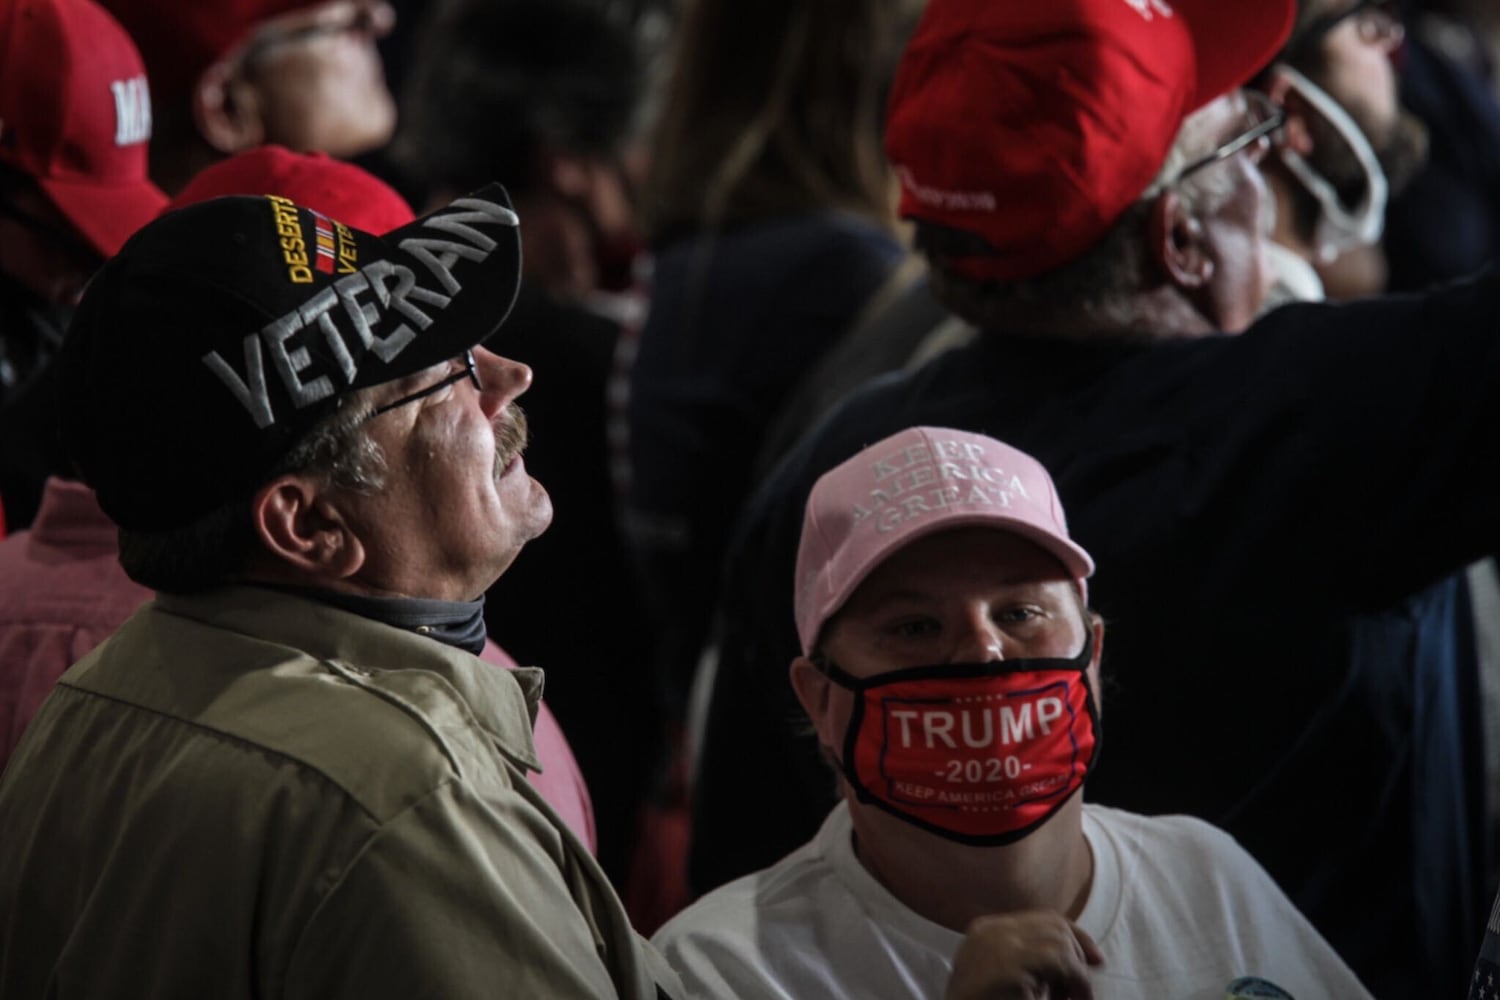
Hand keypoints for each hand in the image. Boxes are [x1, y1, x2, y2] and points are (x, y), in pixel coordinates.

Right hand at [944, 912, 1103, 999]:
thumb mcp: (1009, 977)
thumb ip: (1031, 964)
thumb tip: (1080, 959)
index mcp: (985, 931)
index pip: (1041, 919)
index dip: (1075, 937)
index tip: (1096, 959)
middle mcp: (990, 931)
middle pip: (1053, 925)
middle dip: (1078, 953)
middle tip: (1081, 991)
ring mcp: (997, 944)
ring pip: (1059, 941)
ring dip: (1076, 972)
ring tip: (1074, 999)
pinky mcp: (1008, 965)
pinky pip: (1058, 961)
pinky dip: (1076, 981)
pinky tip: (1074, 999)